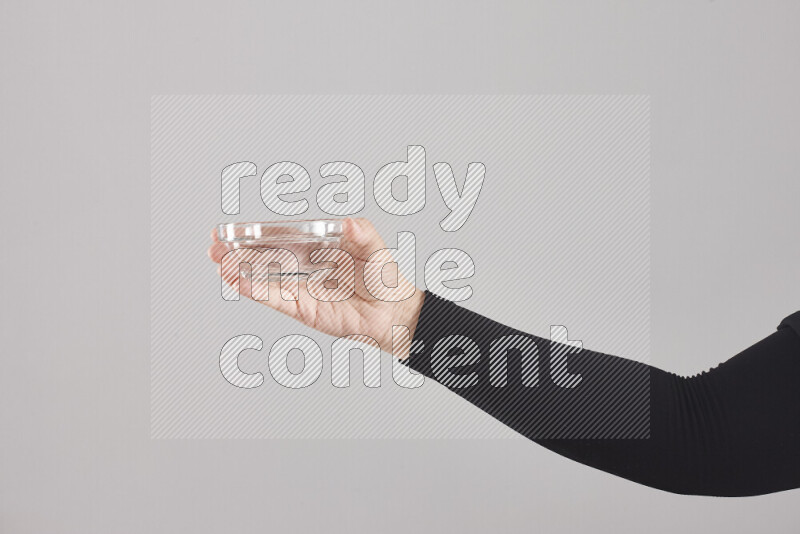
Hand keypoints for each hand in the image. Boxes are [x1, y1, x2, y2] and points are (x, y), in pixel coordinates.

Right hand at [207, 218, 424, 356]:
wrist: (393, 311)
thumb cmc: (385, 278)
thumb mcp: (375, 248)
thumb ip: (362, 233)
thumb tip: (350, 222)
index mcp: (316, 247)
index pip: (281, 237)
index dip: (256, 233)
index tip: (232, 228)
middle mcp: (304, 267)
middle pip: (265, 257)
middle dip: (238, 252)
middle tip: (214, 246)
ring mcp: (302, 288)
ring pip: (265, 278)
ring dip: (241, 271)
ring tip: (219, 263)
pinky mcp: (304, 309)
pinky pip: (277, 299)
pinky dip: (257, 291)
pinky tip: (239, 283)